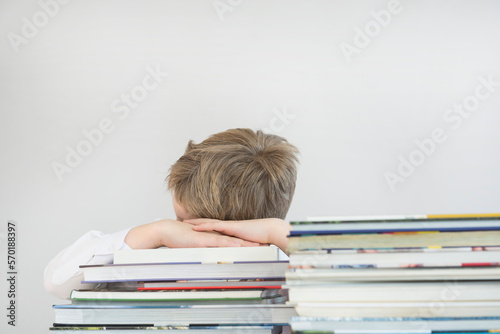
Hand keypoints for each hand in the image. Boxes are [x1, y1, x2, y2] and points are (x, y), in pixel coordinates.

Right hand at [124, 219, 259, 248]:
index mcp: (213, 236)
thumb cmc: (178, 238)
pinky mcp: (202, 239)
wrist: (166, 231)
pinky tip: (236, 245)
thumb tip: (211, 255)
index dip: (245, 242)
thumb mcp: (195, 245)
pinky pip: (217, 242)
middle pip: (235, 238)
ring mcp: (208, 236)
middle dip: (249, 242)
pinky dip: (228, 243)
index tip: (257, 246)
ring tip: (256, 246)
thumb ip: (204, 248)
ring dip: (243, 243)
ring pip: (230, 240)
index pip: (232, 239)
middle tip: (264, 246)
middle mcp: (213, 234)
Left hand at [184, 218, 291, 251]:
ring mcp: (230, 226)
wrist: (271, 231)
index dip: (205, 226)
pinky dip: (205, 226)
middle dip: (196, 222)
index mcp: (232, 230)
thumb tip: (239, 254)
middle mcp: (229, 227)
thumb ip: (243, 248)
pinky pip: (215, 226)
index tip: (194, 226)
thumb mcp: (250, 245)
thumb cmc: (264, 239)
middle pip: (209, 223)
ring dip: (197, 223)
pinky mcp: (232, 228)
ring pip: (210, 223)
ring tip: (185, 222)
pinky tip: (196, 227)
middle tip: (184, 221)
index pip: (216, 228)